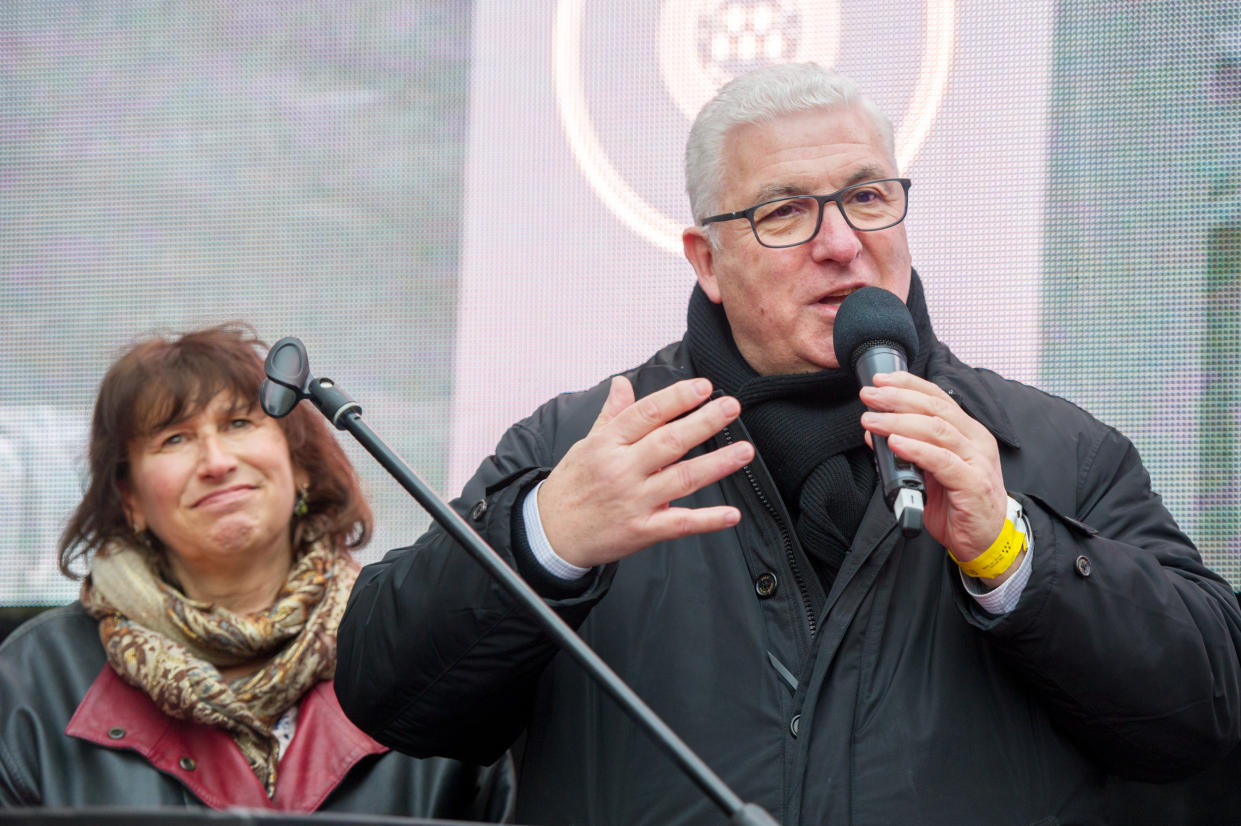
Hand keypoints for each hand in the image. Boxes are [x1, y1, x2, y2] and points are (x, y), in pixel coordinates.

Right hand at [537, 376, 754, 567]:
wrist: (550, 533)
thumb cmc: (571, 486)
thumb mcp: (586, 444)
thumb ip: (612, 415)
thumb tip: (623, 383)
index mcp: (607, 443)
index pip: (648, 413)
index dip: (678, 398)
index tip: (704, 387)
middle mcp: (622, 469)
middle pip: (670, 441)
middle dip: (704, 422)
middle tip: (731, 407)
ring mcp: (633, 501)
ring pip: (682, 478)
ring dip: (717, 464)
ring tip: (744, 451)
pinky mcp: (641, 530)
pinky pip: (679, 523)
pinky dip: (707, 521)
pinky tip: (731, 514)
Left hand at [858, 372, 1007, 567]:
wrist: (985, 540)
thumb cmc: (959, 504)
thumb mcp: (929, 471)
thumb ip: (909, 450)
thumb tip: (876, 432)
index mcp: (967, 432)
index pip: (937, 397)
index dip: (908, 385)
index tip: (881, 380)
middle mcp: (975, 441)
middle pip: (935, 408)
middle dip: (898, 398)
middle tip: (870, 397)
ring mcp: (977, 461)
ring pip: (937, 430)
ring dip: (899, 421)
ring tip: (872, 420)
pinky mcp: (973, 483)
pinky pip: (941, 461)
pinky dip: (915, 449)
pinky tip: (895, 443)